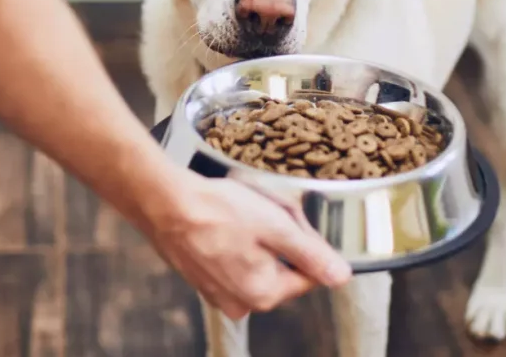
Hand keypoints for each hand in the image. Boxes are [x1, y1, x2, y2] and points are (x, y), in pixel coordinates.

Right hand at [146, 174, 351, 319]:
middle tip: (263, 211)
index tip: (289, 220)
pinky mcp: (203, 278)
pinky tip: (225, 220)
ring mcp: (218, 292)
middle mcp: (241, 302)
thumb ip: (311, 254)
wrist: (165, 203)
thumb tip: (341, 276)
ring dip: (257, 237)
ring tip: (240, 213)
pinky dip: (234, 240)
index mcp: (264, 294)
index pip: (308, 274)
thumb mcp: (276, 226)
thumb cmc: (217, 211)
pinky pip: (233, 260)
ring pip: (258, 262)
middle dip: (279, 238)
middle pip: (282, 267)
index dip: (305, 242)